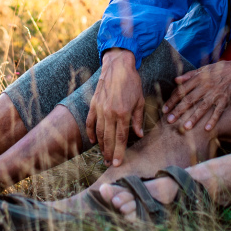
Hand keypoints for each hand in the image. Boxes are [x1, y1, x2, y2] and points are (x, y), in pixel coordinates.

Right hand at [85, 49, 144, 166]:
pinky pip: (90, 122)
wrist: (117, 66)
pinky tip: (93, 140)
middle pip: (109, 139)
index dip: (119, 152)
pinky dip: (91, 132)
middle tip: (110, 164)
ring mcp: (100, 109)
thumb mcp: (140, 100)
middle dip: (109, 153)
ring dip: (101, 146)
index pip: (120, 138)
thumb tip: (138, 135)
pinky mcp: (93, 104)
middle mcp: (110, 113)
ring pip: (99, 133)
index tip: (118, 163)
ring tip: (104, 155)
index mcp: (123, 113)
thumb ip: (138, 119)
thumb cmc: (132, 83)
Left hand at [161, 60, 230, 132]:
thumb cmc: (219, 70)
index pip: (182, 91)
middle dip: (178, 110)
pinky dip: (213, 120)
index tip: (164, 109)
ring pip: (203, 107)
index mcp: (198, 79)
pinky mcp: (225, 100)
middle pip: (189, 100)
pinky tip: (207, 129)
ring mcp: (216, 94)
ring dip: (194, 117)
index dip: (172, 100)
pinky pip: (218, 111)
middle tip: (169, 120)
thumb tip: (176, 80)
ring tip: (186, 127)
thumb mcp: (203, 69)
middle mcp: (205, 86)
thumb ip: (189, 75)